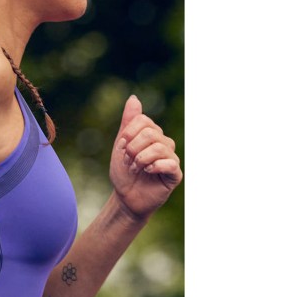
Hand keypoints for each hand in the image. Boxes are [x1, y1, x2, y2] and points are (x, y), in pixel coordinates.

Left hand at [110, 95, 181, 220]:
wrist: (125, 198)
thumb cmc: (124, 172)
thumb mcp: (121, 145)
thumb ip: (128, 122)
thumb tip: (134, 98)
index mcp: (152, 134)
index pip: (143, 121)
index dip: (129, 133)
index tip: (121, 148)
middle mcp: (164, 143)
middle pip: (150, 133)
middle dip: (133, 148)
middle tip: (128, 161)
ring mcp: (171, 158)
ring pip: (159, 147)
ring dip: (140, 159)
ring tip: (135, 169)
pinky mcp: (175, 174)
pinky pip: (170, 163)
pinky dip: (154, 166)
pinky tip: (147, 172)